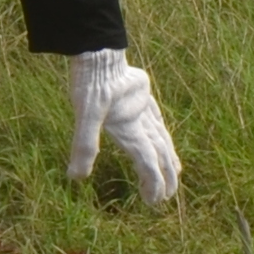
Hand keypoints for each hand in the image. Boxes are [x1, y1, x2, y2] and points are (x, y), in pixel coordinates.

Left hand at [65, 49, 179, 204]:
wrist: (100, 53)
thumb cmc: (92, 84)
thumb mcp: (84, 115)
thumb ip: (84, 146)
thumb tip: (76, 177)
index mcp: (130, 128)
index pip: (148, 162)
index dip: (154, 183)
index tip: (154, 201)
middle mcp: (141, 120)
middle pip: (160, 153)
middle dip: (166, 177)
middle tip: (168, 196)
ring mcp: (144, 107)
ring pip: (163, 136)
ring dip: (169, 157)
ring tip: (176, 171)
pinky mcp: (143, 95)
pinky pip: (158, 119)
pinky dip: (164, 133)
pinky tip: (164, 134)